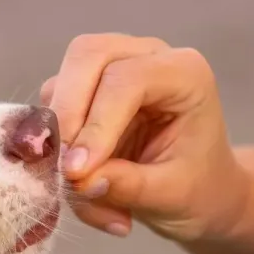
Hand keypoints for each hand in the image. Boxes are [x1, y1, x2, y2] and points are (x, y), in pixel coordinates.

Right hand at [40, 33, 247, 240]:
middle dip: (66, 115)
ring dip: (60, 140)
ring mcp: (114, 68)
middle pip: (86, 56)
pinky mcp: (88, 92)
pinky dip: (57, 152)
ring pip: (62, 82)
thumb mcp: (171, 196)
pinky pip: (54, 112)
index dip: (97, 125)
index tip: (76, 173)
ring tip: (82, 191)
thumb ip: (128, 186)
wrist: (199, 191)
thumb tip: (79, 180)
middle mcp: (147, 58)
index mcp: (184, 74)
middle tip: (63, 171)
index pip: (127, 80)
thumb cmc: (198, 189)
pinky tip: (82, 186)